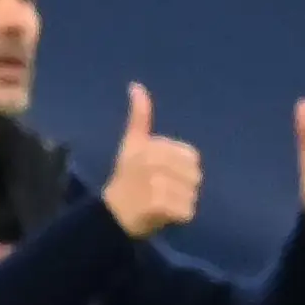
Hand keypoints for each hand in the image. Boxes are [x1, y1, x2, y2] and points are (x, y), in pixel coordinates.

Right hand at [100, 82, 202, 238]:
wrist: (109, 216)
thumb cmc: (125, 179)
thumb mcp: (132, 144)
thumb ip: (139, 116)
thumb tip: (136, 85)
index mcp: (152, 147)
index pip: (191, 159)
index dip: (180, 170)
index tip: (159, 175)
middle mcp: (154, 163)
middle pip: (194, 176)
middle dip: (182, 187)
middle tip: (160, 193)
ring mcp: (157, 185)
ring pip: (191, 195)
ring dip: (181, 204)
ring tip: (160, 205)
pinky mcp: (161, 207)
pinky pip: (187, 212)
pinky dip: (179, 219)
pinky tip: (161, 217)